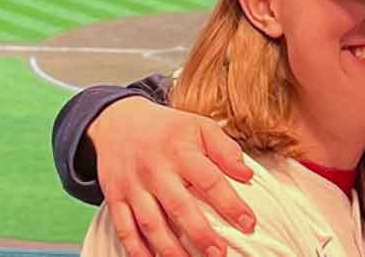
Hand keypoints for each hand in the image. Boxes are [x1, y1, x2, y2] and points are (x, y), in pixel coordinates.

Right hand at [87, 97, 256, 256]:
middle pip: (179, 207)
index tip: (248, 223)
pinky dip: (137, 250)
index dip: (230, 204)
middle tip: (219, 254)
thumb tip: (247, 175)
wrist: (116, 121)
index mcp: (179, 150)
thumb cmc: (166, 129)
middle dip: (200, 234)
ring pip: (151, 224)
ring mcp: (133, 186)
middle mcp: (155, 170)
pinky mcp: (116, 198)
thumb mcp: (198, 126)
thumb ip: (225, 148)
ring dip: (171, 249)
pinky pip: (125, 229)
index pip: (209, 180)